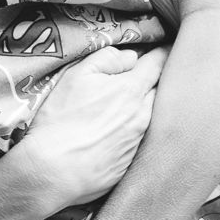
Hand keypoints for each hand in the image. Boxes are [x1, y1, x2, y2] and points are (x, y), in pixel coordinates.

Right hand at [11, 46, 166, 211]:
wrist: (53, 171)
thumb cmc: (61, 121)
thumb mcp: (77, 76)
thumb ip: (107, 59)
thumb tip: (131, 57)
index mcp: (131, 90)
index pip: (158, 64)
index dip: (162, 53)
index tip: (165, 48)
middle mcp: (142, 116)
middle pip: (159, 91)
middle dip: (154, 81)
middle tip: (144, 76)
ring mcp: (138, 142)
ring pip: (149, 117)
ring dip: (141, 108)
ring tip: (120, 107)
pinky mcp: (129, 163)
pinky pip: (137, 141)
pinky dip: (129, 133)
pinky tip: (109, 134)